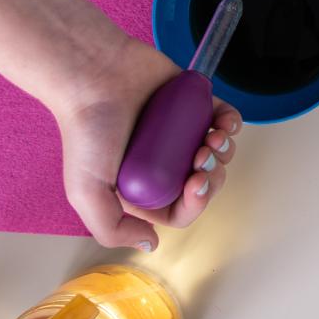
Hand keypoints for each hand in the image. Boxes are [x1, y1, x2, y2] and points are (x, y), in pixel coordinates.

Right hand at [53, 37, 240, 248]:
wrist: (93, 75)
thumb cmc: (87, 132)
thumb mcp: (87, 193)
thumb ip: (112, 228)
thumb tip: (152, 243)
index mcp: (141, 188)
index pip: (180, 209)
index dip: (196, 202)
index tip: (195, 183)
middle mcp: (162, 162)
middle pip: (204, 182)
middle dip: (213, 177)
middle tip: (202, 159)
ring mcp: (179, 132)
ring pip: (218, 153)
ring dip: (226, 152)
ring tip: (213, 139)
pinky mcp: (193, 103)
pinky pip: (224, 119)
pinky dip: (232, 125)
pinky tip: (224, 124)